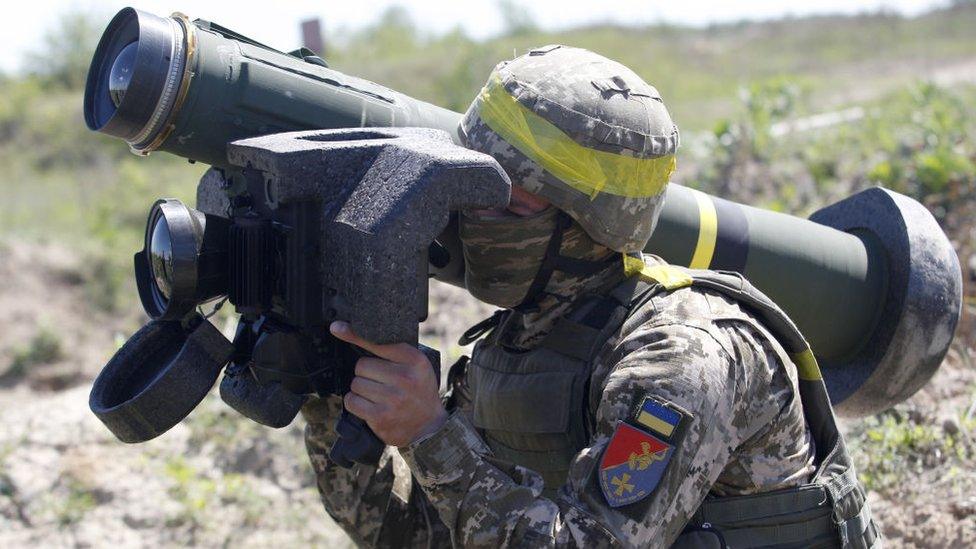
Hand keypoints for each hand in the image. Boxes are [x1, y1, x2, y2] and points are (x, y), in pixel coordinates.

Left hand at [330, 321, 447, 446]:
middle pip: (361, 365)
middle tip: (380, 381)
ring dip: (361, 390)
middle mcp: (405, 377)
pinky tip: (369, 406)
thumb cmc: (417, 389)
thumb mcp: (414, 364)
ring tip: (378, 395)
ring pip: (355, 384)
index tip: (337, 328)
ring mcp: (393, 398)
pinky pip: (352, 401)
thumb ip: (389, 348)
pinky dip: (356, 403)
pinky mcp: (381, 416)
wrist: (429, 425)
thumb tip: (343, 329)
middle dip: (366, 373)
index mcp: (414, 360)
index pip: (377, 343)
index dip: (354, 335)